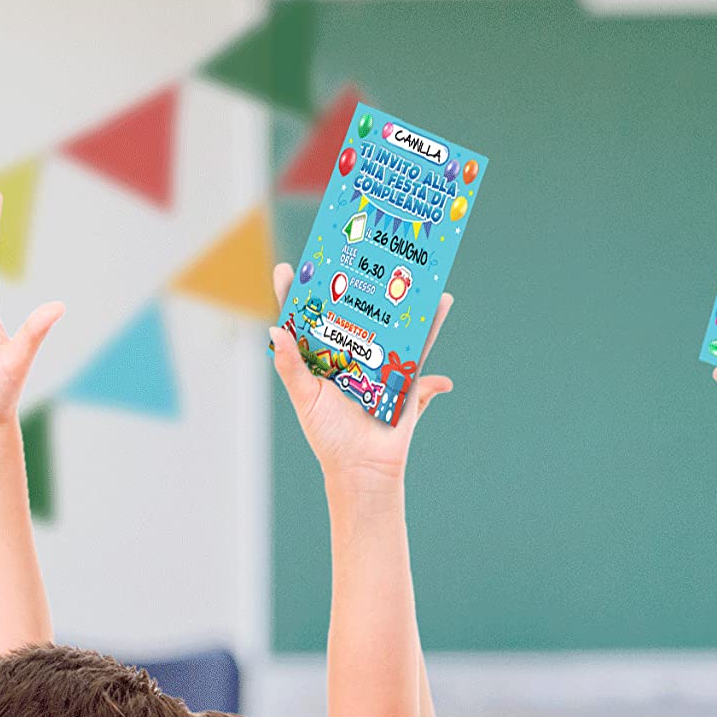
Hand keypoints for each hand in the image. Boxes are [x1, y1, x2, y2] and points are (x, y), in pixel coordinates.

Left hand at [268, 265, 451, 485]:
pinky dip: (432, 323)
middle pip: (352, 313)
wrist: (364, 467)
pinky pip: (421, 343)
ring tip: (404, 265)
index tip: (290, 269)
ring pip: (389, 321)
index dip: (299, 295)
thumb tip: (275, 330)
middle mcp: (352, 354)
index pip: (307, 321)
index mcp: (323, 358)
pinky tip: (441, 301)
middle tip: (355, 250)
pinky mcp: (407, 373)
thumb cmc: (329, 435)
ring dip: (399, 295)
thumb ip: (291, 366)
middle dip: (354, 284)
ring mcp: (382, 361)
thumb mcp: (305, 398)